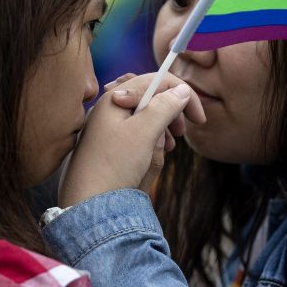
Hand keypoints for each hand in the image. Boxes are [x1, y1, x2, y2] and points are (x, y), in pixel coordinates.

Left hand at [58, 72, 204, 207]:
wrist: (89, 204)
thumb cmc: (113, 166)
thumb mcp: (144, 132)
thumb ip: (164, 106)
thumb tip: (181, 90)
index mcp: (114, 99)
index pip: (155, 81)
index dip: (181, 94)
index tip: (198, 118)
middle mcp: (109, 109)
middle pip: (150, 96)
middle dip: (171, 111)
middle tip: (184, 131)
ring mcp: (107, 127)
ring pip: (145, 116)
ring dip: (162, 127)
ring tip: (169, 146)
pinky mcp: (109, 145)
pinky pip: (137, 133)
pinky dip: (151, 140)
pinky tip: (155, 154)